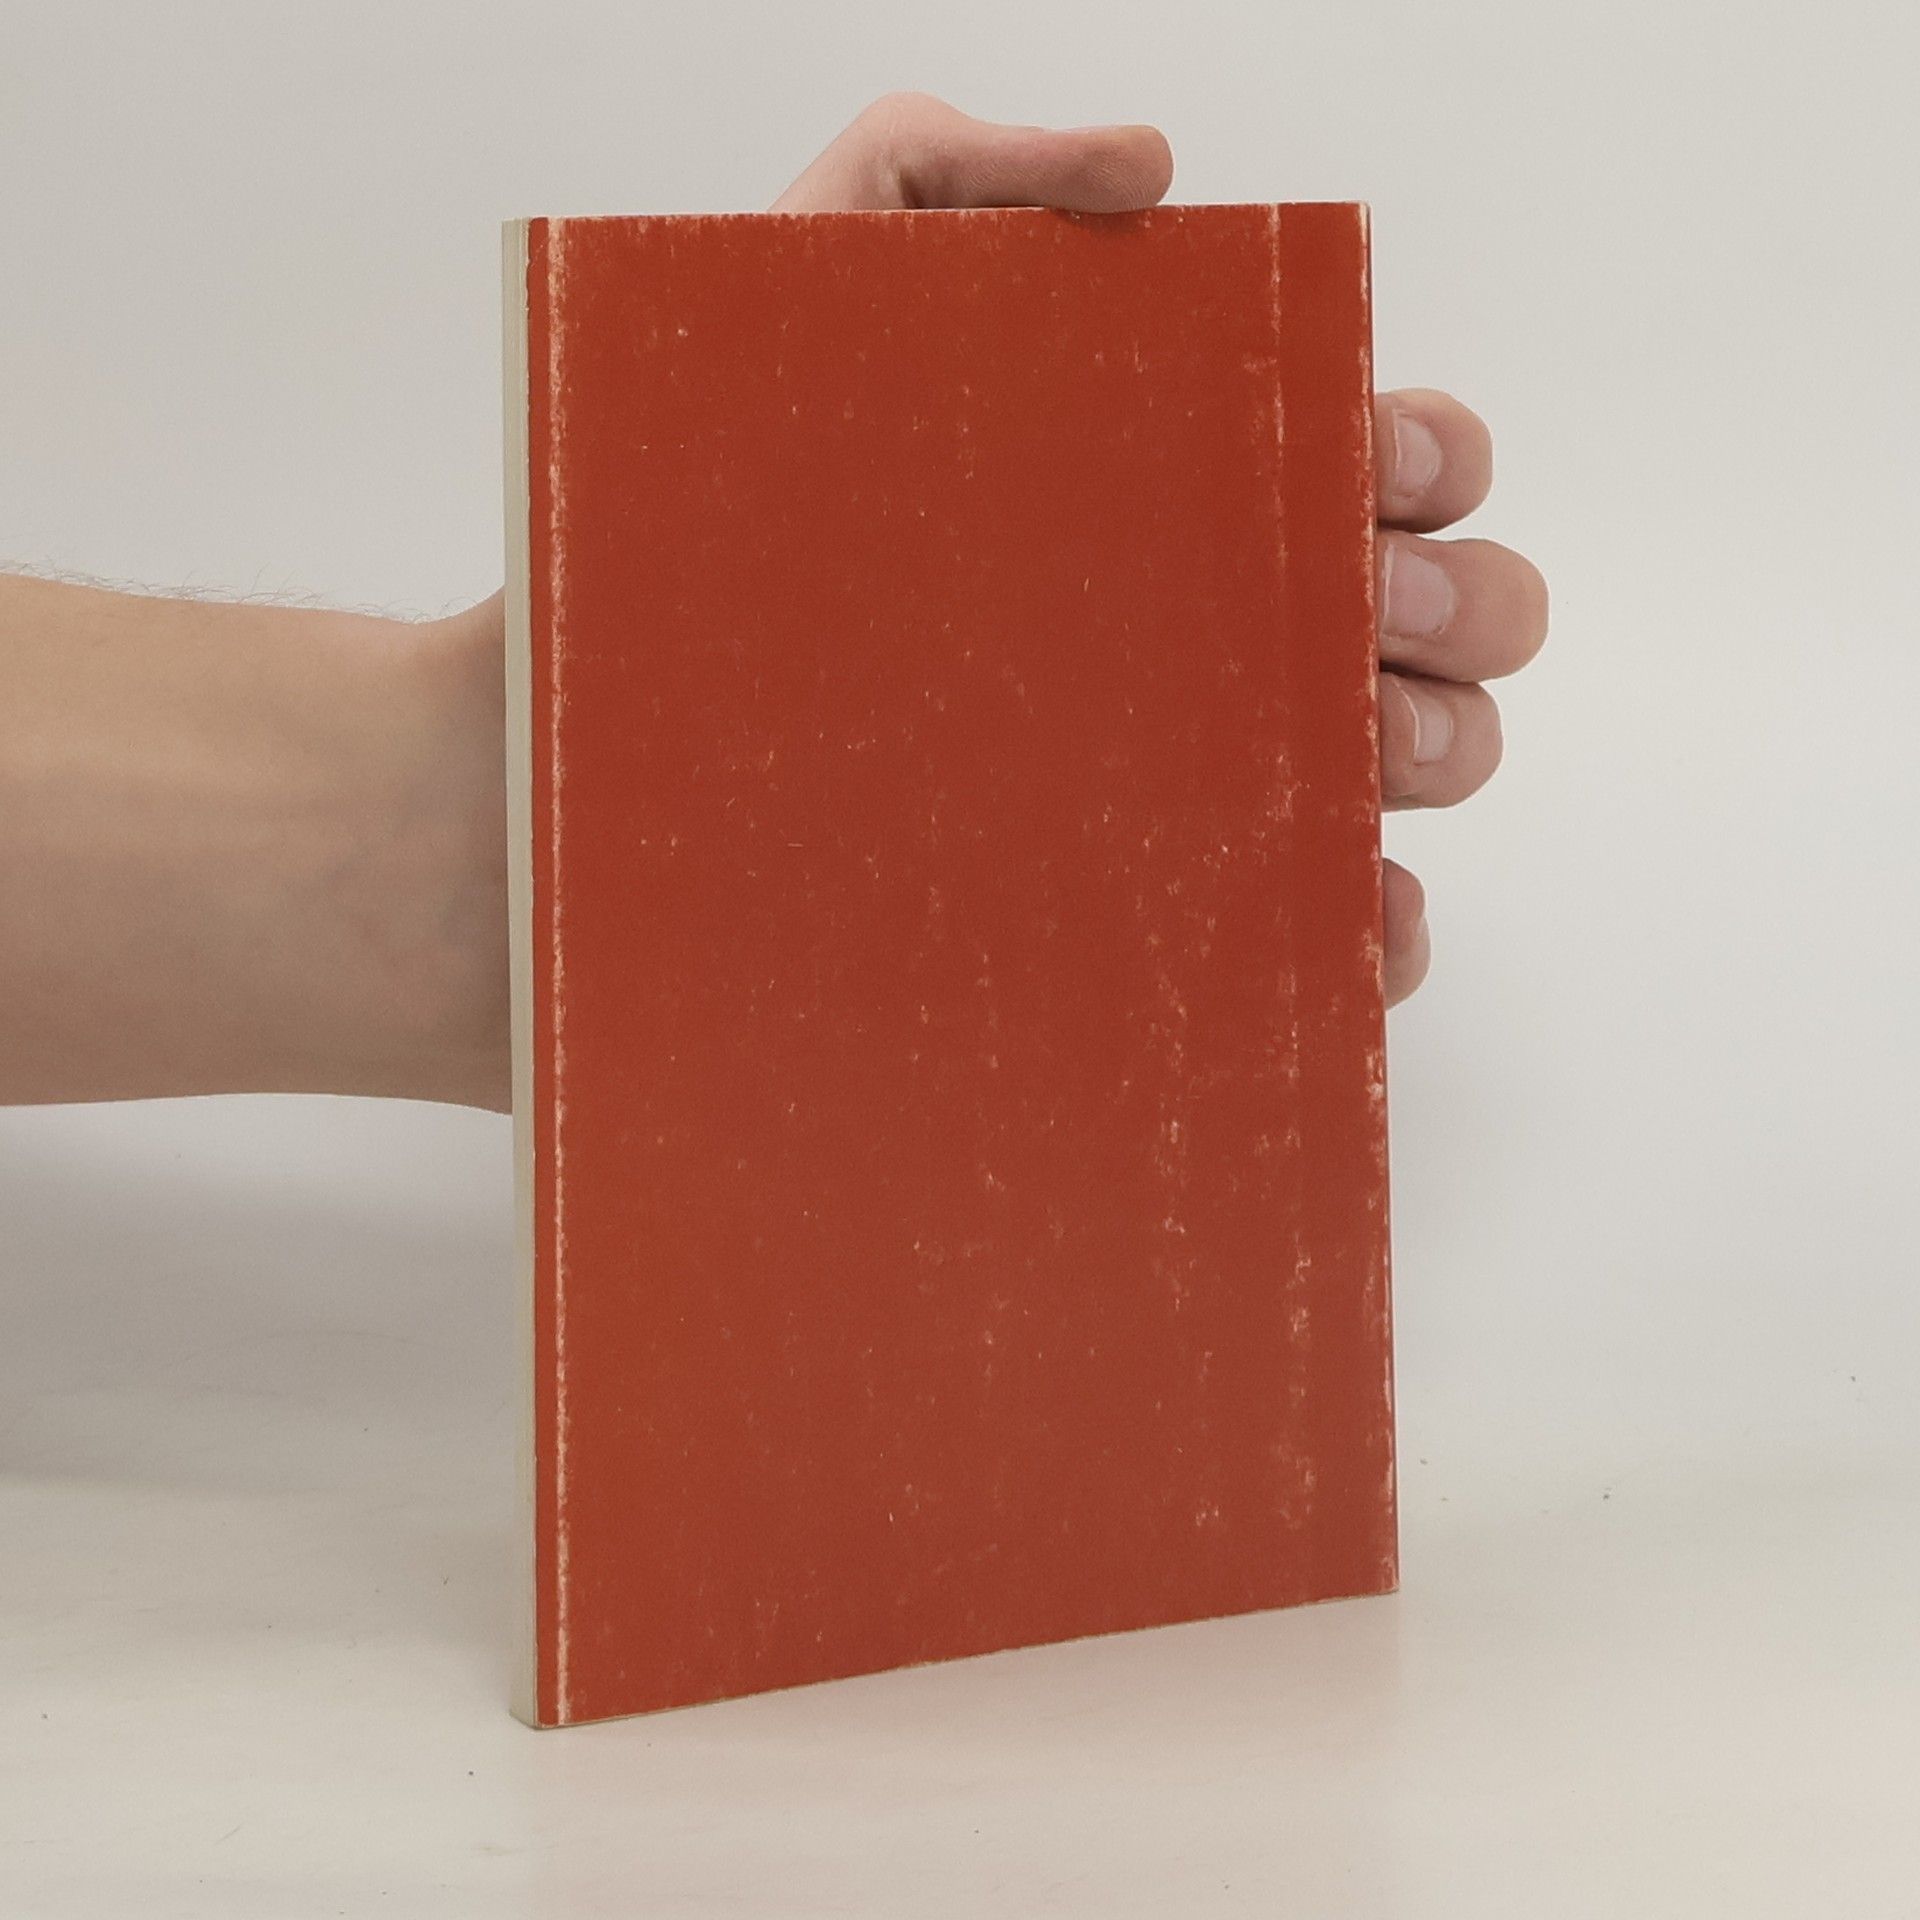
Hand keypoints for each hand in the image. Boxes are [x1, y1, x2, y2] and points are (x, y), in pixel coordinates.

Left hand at [773, 93, 1548, 1006]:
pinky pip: (1314, 940)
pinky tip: (1350, 908)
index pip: (1368, 458)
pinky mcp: (1141, 917)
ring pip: (1403, 764)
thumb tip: (1150, 164)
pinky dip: (1373, 930)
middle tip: (1363, 605)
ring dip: (1438, 747)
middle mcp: (1194, 632)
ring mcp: (1179, 779)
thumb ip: (945, 173)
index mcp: (1163, 486)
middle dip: (1456, 600)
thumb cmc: (688, 521)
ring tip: (1357, 747)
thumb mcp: (793, 295)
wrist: (596, 737)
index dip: (1418, 451)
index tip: (1366, 461)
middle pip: (1427, 610)